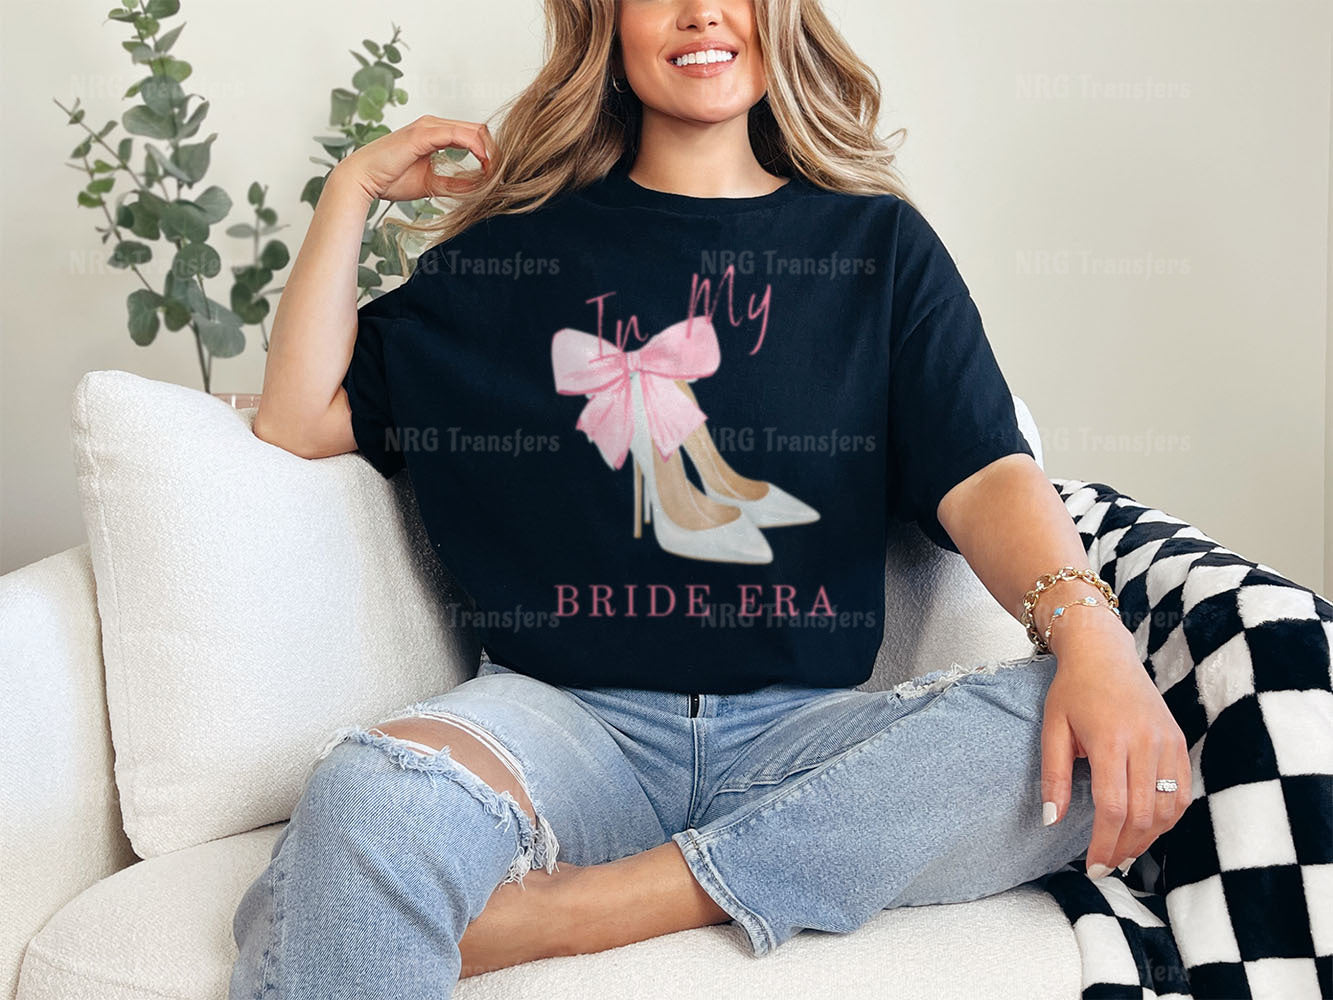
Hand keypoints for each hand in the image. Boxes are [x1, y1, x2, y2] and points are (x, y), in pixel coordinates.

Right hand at [334, 115, 496, 202]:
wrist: (363, 180)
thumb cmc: (390, 179)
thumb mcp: (432, 184)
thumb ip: (455, 184)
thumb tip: (479, 189)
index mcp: (435, 133)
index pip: (472, 135)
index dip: (489, 152)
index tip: (498, 173)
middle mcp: (433, 125)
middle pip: (478, 129)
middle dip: (494, 151)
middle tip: (503, 173)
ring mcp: (428, 126)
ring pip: (473, 130)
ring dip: (489, 150)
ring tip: (496, 172)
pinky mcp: (424, 134)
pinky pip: (459, 135)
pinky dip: (476, 148)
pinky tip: (485, 164)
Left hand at [1039, 618, 1191, 876]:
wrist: (1104, 653)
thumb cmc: (1073, 690)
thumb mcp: (1052, 729)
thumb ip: (1054, 777)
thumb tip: (1052, 821)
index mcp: (1110, 740)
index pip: (1113, 808)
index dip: (1104, 843)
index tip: (1092, 865)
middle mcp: (1145, 742)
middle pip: (1143, 814)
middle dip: (1125, 847)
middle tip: (1106, 866)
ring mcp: (1167, 741)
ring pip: (1168, 808)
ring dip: (1148, 838)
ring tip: (1124, 852)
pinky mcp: (1178, 741)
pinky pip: (1181, 792)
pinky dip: (1168, 817)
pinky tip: (1147, 828)